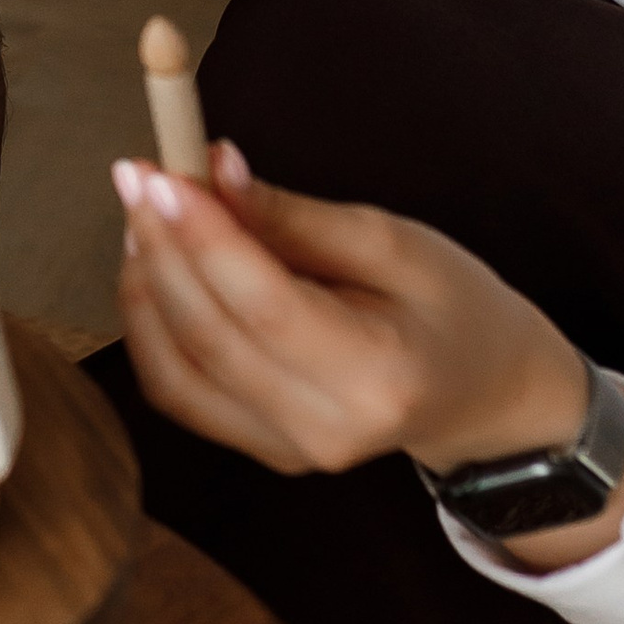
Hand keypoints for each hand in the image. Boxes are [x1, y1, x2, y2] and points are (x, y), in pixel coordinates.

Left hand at [112, 145, 623, 566]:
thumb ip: (299, 216)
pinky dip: (153, 327)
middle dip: (162, 247)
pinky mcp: (261, 451)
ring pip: (177, 370)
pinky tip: (154, 269)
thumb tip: (214, 171)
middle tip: (138, 174)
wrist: (484, 394)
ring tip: (146, 214)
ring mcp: (289, 452)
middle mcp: (327, 429)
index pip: (266, 306)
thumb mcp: (397, 244)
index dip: (203, 237)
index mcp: (379, 376)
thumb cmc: (455, 308)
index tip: (161, 172)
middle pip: (211, 336)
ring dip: (146, 284)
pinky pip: (179, 392)